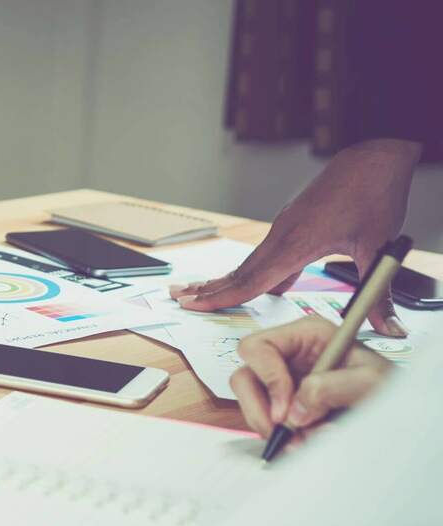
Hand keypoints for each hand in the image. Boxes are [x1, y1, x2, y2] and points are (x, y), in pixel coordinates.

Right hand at [170, 139, 421, 336]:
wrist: (374, 154)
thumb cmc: (373, 193)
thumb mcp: (379, 247)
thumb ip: (378, 294)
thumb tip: (389, 329)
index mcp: (296, 244)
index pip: (250, 280)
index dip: (220, 298)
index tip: (193, 306)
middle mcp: (282, 235)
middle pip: (238, 271)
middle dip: (207, 288)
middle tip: (178, 298)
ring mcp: (285, 227)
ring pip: (250, 261)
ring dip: (225, 279)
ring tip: (201, 290)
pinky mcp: (294, 222)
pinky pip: (266, 253)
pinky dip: (251, 270)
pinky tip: (260, 282)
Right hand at [229, 317, 391, 436]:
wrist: (401, 410)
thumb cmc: (389, 385)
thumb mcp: (368, 380)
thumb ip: (330, 388)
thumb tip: (294, 411)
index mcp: (305, 334)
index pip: (258, 347)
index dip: (266, 378)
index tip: (285, 411)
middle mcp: (289, 355)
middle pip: (244, 376)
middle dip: (258, 408)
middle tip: (280, 432)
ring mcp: (284, 381)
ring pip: (251, 401)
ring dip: (269, 426)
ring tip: (299, 442)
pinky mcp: (286, 405)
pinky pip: (266, 420)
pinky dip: (280, 436)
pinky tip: (303, 442)